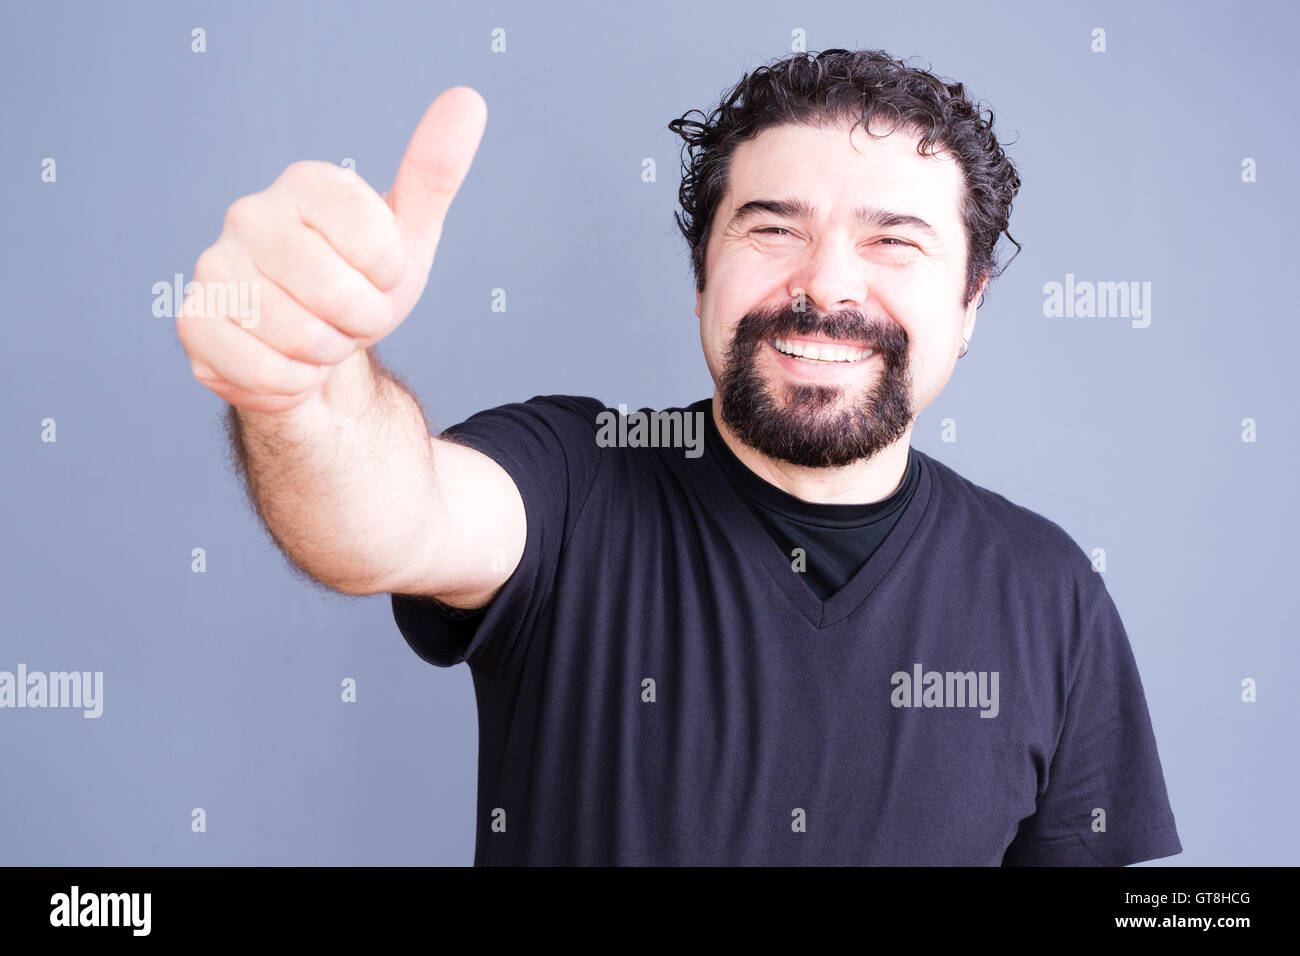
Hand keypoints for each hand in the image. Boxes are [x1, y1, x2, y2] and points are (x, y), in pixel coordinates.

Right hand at [176, 86, 487, 412]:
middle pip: (337, 295)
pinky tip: (287, 361)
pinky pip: (271, 374)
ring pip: (303, 339)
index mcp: (305, 183)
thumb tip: (468, 101)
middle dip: (361, 322)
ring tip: (318, 335)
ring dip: (328, 354)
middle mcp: (250, 214)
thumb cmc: (363, 284)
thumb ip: (435, 173)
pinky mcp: (197, 323)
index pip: (377, 244)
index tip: (378, 275)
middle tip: (349, 315)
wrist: (318, 348)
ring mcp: (215, 267)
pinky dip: (296, 384)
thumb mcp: (409, 235)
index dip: (390, 278)